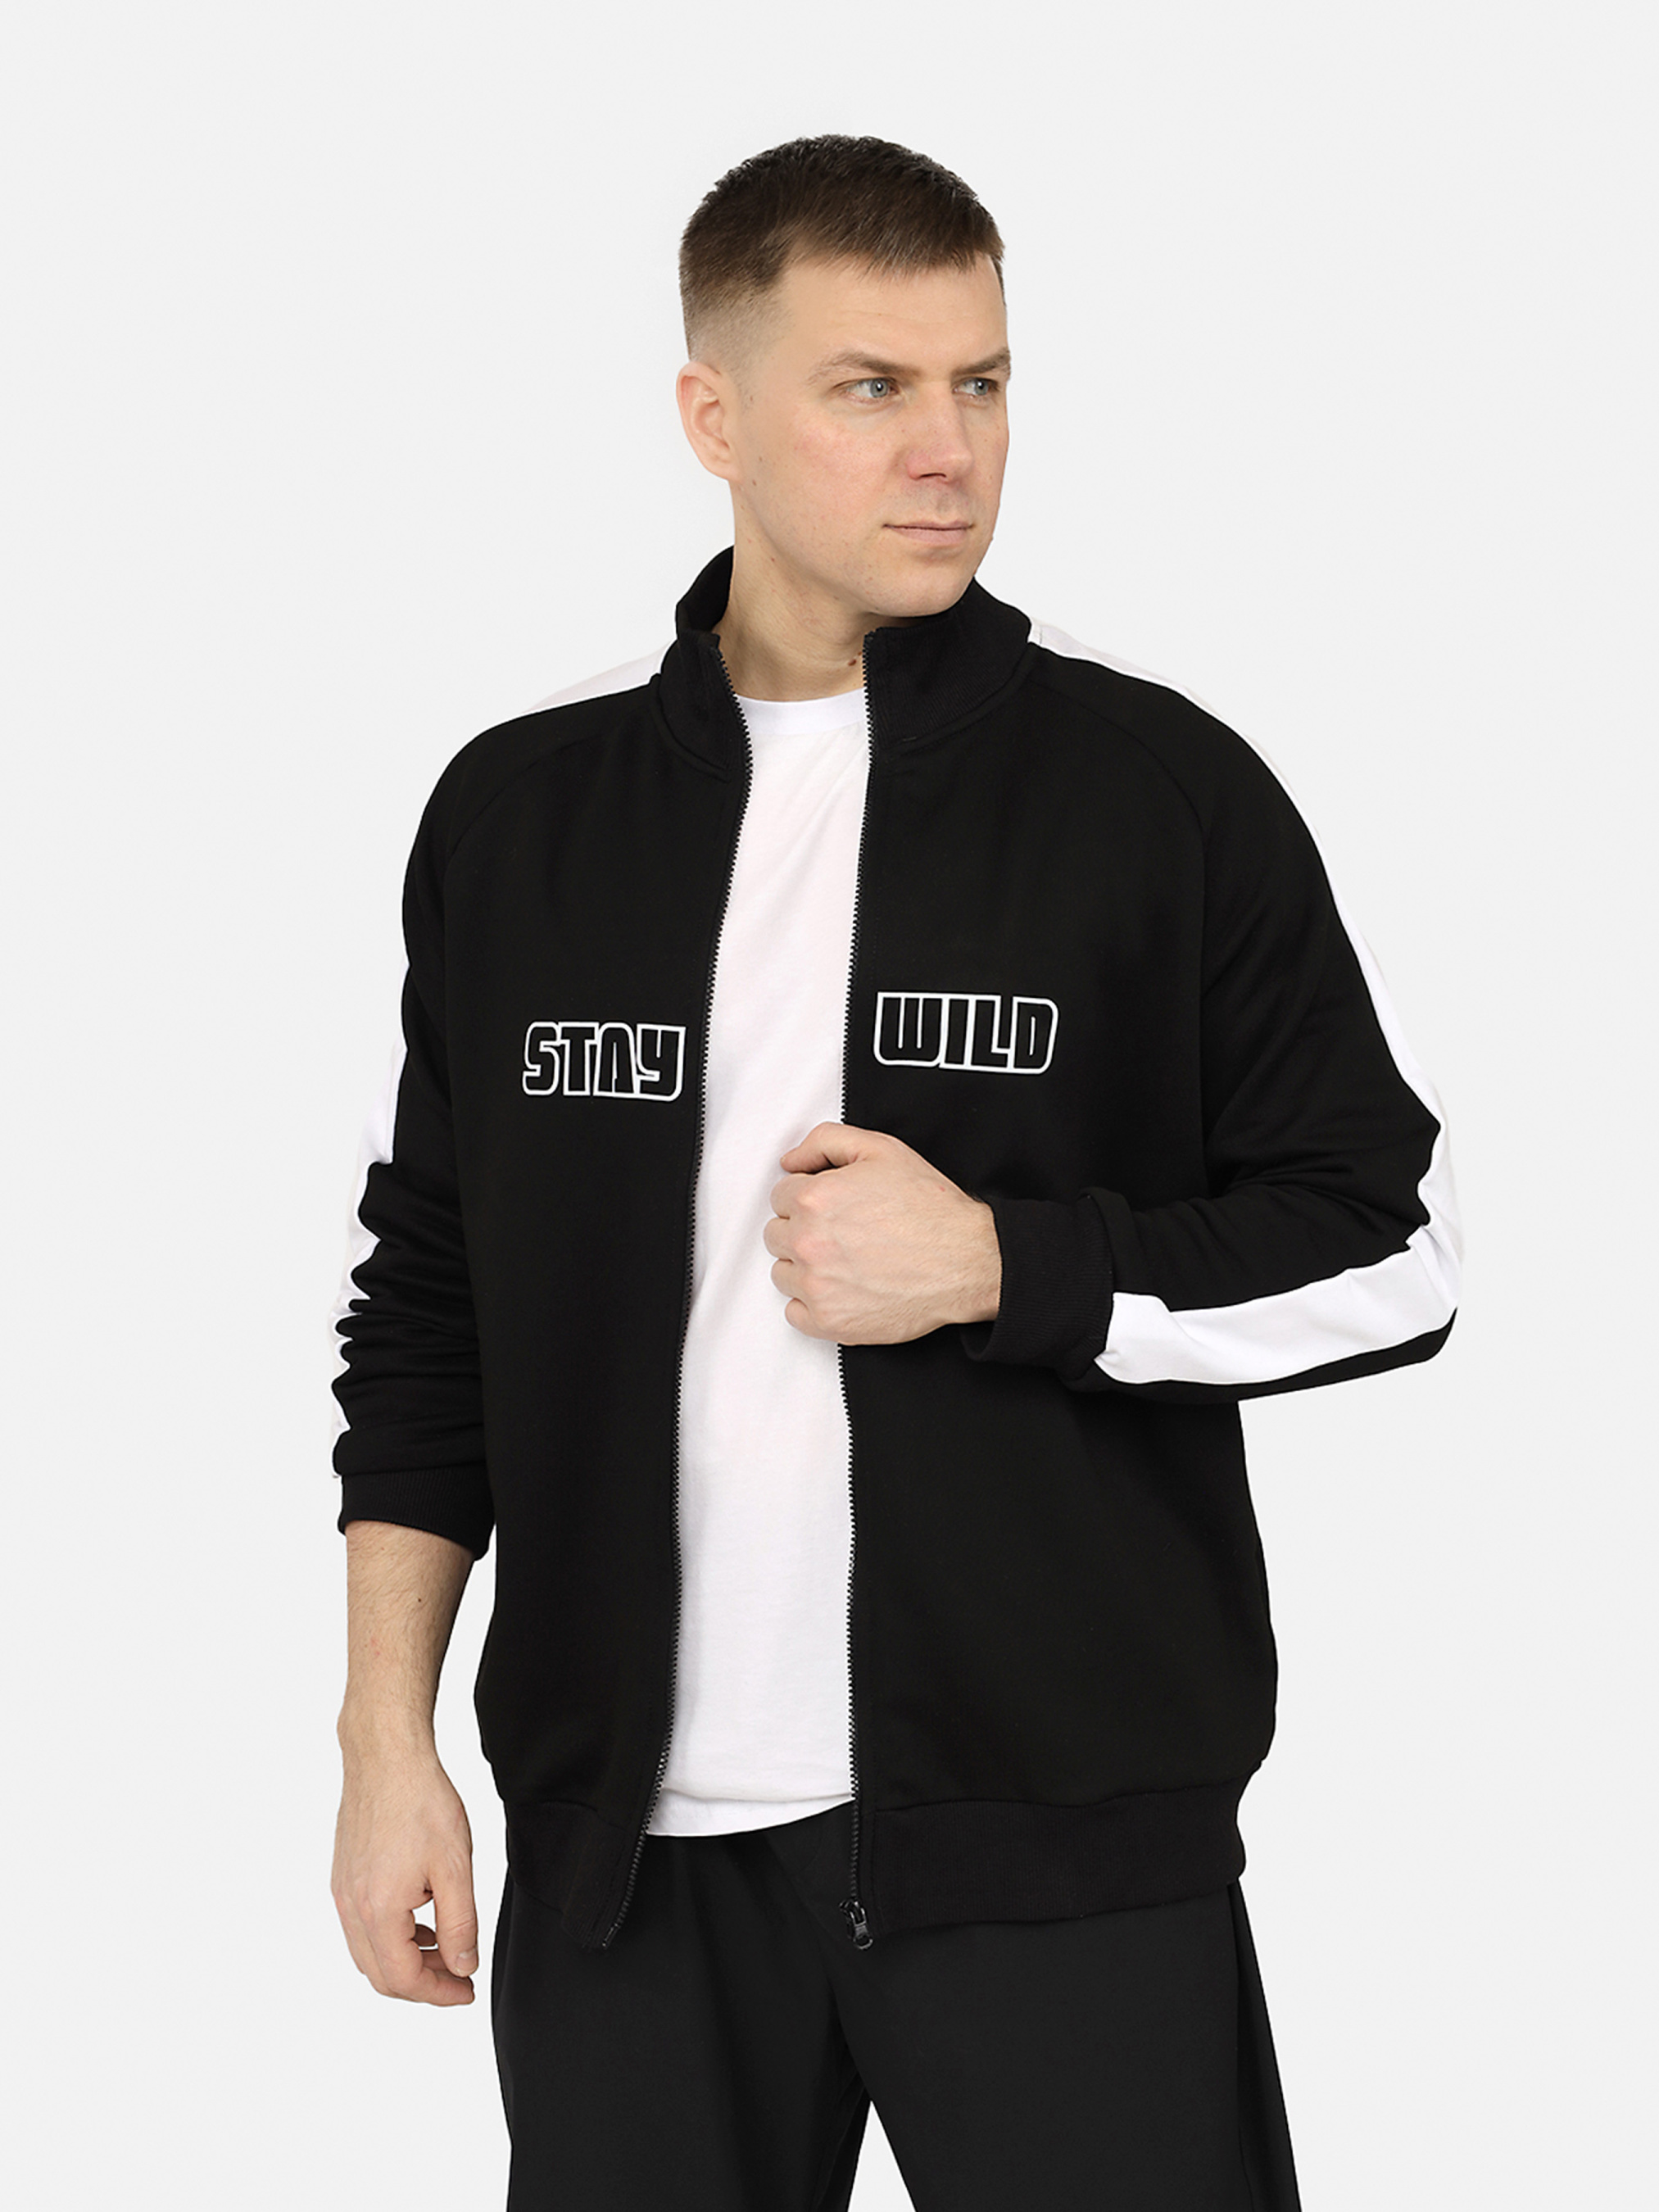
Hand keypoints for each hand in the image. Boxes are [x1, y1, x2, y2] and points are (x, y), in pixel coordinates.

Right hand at [332, 1736, 478, 2005]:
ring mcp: (342, 1892)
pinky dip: (390, 1937)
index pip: (404, 1979)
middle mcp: (352, 1907)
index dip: (439, 1993)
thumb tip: (462, 1966)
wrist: (387, 1757)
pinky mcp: (343, 1876)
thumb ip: (460, 1924)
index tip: (466, 1990)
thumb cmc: (421, 1801)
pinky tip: (419, 1919)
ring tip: (444, 1947)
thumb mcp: (456, 1867)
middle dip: (422, 1984)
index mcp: (379, 1911)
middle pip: (381, 1975)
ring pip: (368, 1953)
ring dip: (405, 1961)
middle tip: (458, 1977)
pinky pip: (361, 1926)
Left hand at [764, 1122, 1000, 1343]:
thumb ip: (825, 1141)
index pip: (780, 1195)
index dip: (808, 1197)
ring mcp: (817, 1286)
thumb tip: (791, 1160)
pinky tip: (841, 1289)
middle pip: (775, 1234)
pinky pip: (794, 1312)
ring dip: (804, 1266)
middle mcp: (809, 1242)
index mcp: (814, 1198)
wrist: (966, 1260)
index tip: (832, 1207)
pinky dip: (812, 1303)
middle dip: (802, 1229)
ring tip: (845, 1261)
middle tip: (842, 1232)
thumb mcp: (881, 1149)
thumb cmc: (929, 1208)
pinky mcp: (830, 1322)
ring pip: (782, 1273)